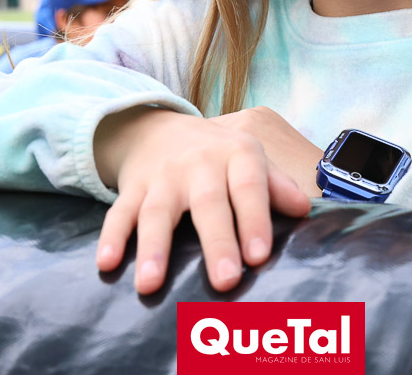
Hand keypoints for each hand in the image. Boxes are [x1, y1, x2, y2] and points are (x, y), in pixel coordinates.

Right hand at [93, 108, 310, 294]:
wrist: (158, 126)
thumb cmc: (218, 154)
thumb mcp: (251, 158)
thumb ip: (277, 186)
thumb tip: (305, 210)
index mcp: (237, 156)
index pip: (249, 187)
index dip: (255, 220)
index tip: (259, 256)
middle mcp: (199, 164)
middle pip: (207, 204)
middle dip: (216, 241)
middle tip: (224, 280)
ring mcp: (162, 177)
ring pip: (157, 212)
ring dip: (154, 248)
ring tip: (151, 284)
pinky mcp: (132, 188)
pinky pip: (119, 213)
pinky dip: (111, 238)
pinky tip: (106, 264)